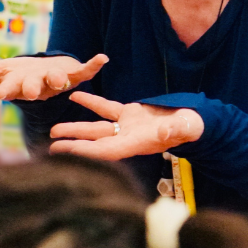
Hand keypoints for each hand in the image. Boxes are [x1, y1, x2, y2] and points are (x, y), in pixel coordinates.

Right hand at [0, 54, 108, 100]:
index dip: (5, 91)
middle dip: (32, 88)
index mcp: (18, 86)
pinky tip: (103, 58)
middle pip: (33, 87)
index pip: (9, 89)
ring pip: (56, 81)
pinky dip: (93, 65)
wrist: (45, 81)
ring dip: (58, 80)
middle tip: (31, 92)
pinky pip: (84, 72)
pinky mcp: (72, 75)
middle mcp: (37, 87)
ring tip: (61, 80)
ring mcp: (55, 81)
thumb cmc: (19, 77)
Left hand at [49, 92, 203, 160]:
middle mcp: (128, 139)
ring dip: (76, 128)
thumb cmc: (193, 126)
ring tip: (53, 130)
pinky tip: (75, 96)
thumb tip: (166, 131)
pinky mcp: (131, 114)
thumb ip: (176, 129)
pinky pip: (106, 109)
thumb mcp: (187, 127)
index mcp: (138, 144)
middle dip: (73, 145)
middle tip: (50, 145)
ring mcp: (128, 127)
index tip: (64, 151)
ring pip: (96, 128)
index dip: (84, 151)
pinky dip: (91, 103)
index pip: (106, 150)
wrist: (197, 120)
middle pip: (95, 143)